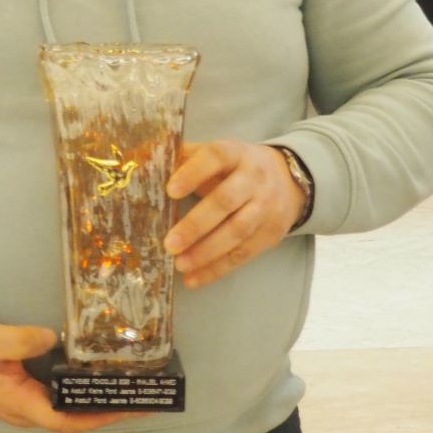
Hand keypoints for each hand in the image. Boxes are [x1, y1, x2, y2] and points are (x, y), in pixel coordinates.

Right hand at [0, 315, 131, 432]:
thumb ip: (21, 341)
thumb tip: (52, 338)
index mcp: (19, 404)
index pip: (65, 421)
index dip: (98, 418)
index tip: (127, 407)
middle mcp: (25, 411)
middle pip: (72, 421)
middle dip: (106, 412)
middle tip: (139, 396)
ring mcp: (23, 404)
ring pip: (66, 412)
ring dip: (95, 405)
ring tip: (125, 388)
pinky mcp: (23, 392)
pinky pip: (58, 400)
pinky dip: (80, 394)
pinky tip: (94, 378)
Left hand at [164, 141, 305, 289]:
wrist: (290, 179)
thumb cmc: (235, 167)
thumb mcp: (216, 154)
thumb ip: (183, 157)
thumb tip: (142, 161)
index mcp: (235, 153)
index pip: (215, 158)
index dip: (193, 173)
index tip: (170, 191)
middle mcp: (254, 178)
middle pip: (226, 201)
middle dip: (197, 224)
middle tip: (170, 244)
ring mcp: (266, 207)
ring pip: (237, 231)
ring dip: (206, 252)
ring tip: (180, 265)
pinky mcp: (271, 233)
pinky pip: (243, 254)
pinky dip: (217, 269)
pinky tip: (194, 279)